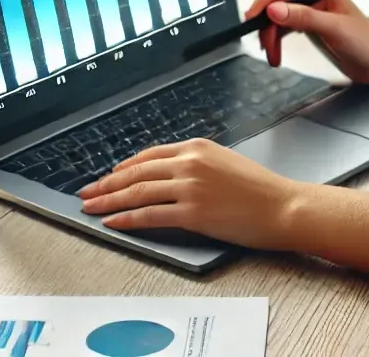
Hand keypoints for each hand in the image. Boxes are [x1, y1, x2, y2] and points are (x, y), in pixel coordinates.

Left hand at [77, 138, 296, 249]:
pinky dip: (127, 219)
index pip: (149, 155)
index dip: (123, 168)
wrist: (281, 206)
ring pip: (138, 193)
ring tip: (91, 209)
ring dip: (109, 201)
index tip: (108, 177)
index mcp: (198, 146)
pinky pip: (149, 216)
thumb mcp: (225, 162)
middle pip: (137, 173)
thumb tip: (170, 176)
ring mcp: (190, 187)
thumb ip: (196, 164)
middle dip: (107, 184)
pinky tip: (113, 222)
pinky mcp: (192, 213)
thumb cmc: (258, 189)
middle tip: (87, 193)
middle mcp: (190, 162)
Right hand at [245, 0, 368, 83]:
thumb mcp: (334, 28)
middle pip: (277, 2)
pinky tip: (276, 54)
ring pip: (278, 17)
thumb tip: (274, 10)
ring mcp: (311, 10)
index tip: (253, 17)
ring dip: (271, 36)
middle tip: (263, 45)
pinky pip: (285, 29)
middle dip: (267, 24)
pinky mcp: (310, 26)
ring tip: (272, 56)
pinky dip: (277, 41)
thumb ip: (304, 17)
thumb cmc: (367, 42)